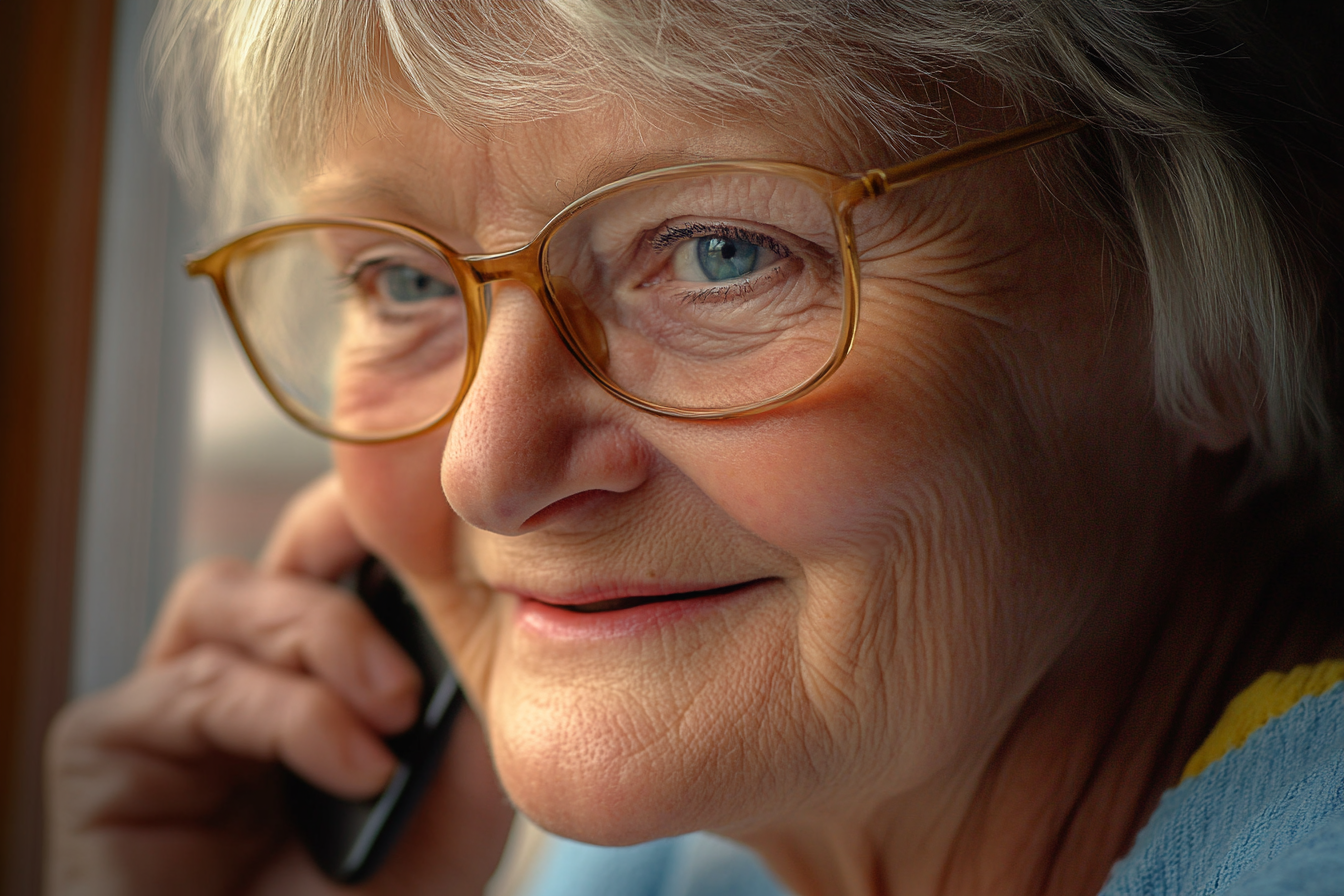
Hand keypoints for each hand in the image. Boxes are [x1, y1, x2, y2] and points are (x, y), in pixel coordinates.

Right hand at [44, 474, 513, 894]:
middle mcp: (239, 668)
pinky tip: (354, 766)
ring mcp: (169, 704)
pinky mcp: (106, 748)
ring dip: (326, 635)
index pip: (340, 550)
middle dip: (358, 546)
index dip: (385, 514)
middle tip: (435, 592)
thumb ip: (469, 719)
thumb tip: (492, 618)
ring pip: (227, 594)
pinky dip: (290, 717)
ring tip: (396, 710)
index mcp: (316, 665)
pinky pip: (195, 686)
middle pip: (281, 549)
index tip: (452, 514)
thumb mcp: (452, 809)